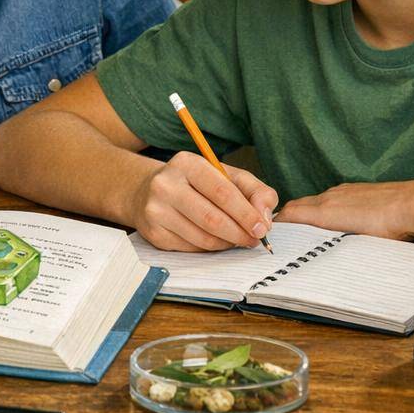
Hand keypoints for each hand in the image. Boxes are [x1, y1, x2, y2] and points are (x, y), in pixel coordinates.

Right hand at [130, 151, 277, 251]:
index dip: (246, 213)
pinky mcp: (154, 233)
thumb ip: (255, 190)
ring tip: (236, 239)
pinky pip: (191, 248)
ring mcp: (156, 210)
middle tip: (254, 240)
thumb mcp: (226, 176)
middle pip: (211, 218)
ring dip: (226, 243)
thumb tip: (265, 218)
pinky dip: (210, 248)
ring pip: (202, 238)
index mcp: (187, 164)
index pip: (222, 192)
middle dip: (239, 233)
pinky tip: (215, 240)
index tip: (262, 228)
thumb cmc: (196, 183)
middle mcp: (166, 185)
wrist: (148, 191)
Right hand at [277, 180, 413, 240]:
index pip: (290, 214)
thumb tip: (320, 258)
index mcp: (325, 212)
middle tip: (285, 234)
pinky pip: (332, 197)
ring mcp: (344, 191)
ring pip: (316, 200)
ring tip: (308, 229)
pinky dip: (325, 206)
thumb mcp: (355, 244)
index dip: (278, 224)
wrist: (412, 204)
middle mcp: (330, 197)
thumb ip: (332, 247)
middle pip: (299, 205)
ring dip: (307, 212)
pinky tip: (337, 218)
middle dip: (289, 218)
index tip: (272, 234)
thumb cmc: (388, 226)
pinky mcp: (357, 189)